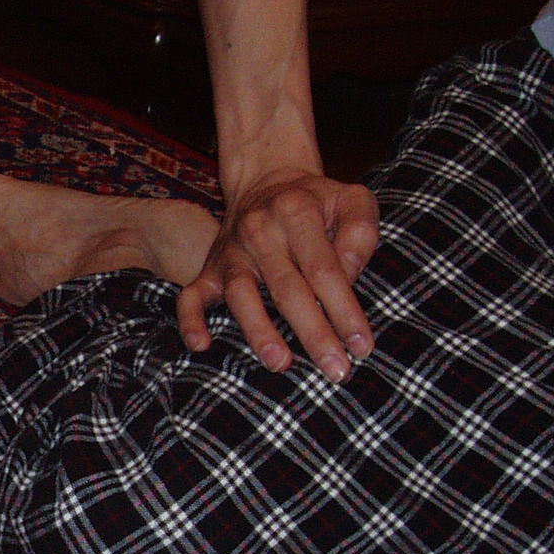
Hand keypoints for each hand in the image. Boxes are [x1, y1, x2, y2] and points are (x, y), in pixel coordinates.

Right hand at [175, 167, 378, 378]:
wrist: (267, 182)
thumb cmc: (318, 201)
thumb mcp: (352, 198)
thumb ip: (360, 233)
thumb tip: (349, 278)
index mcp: (298, 212)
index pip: (325, 269)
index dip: (345, 311)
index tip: (362, 347)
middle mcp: (260, 231)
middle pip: (288, 289)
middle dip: (313, 333)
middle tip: (336, 371)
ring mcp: (232, 252)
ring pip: (242, 294)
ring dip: (259, 330)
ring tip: (280, 364)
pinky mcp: (210, 269)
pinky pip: (192, 295)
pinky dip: (192, 320)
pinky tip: (201, 346)